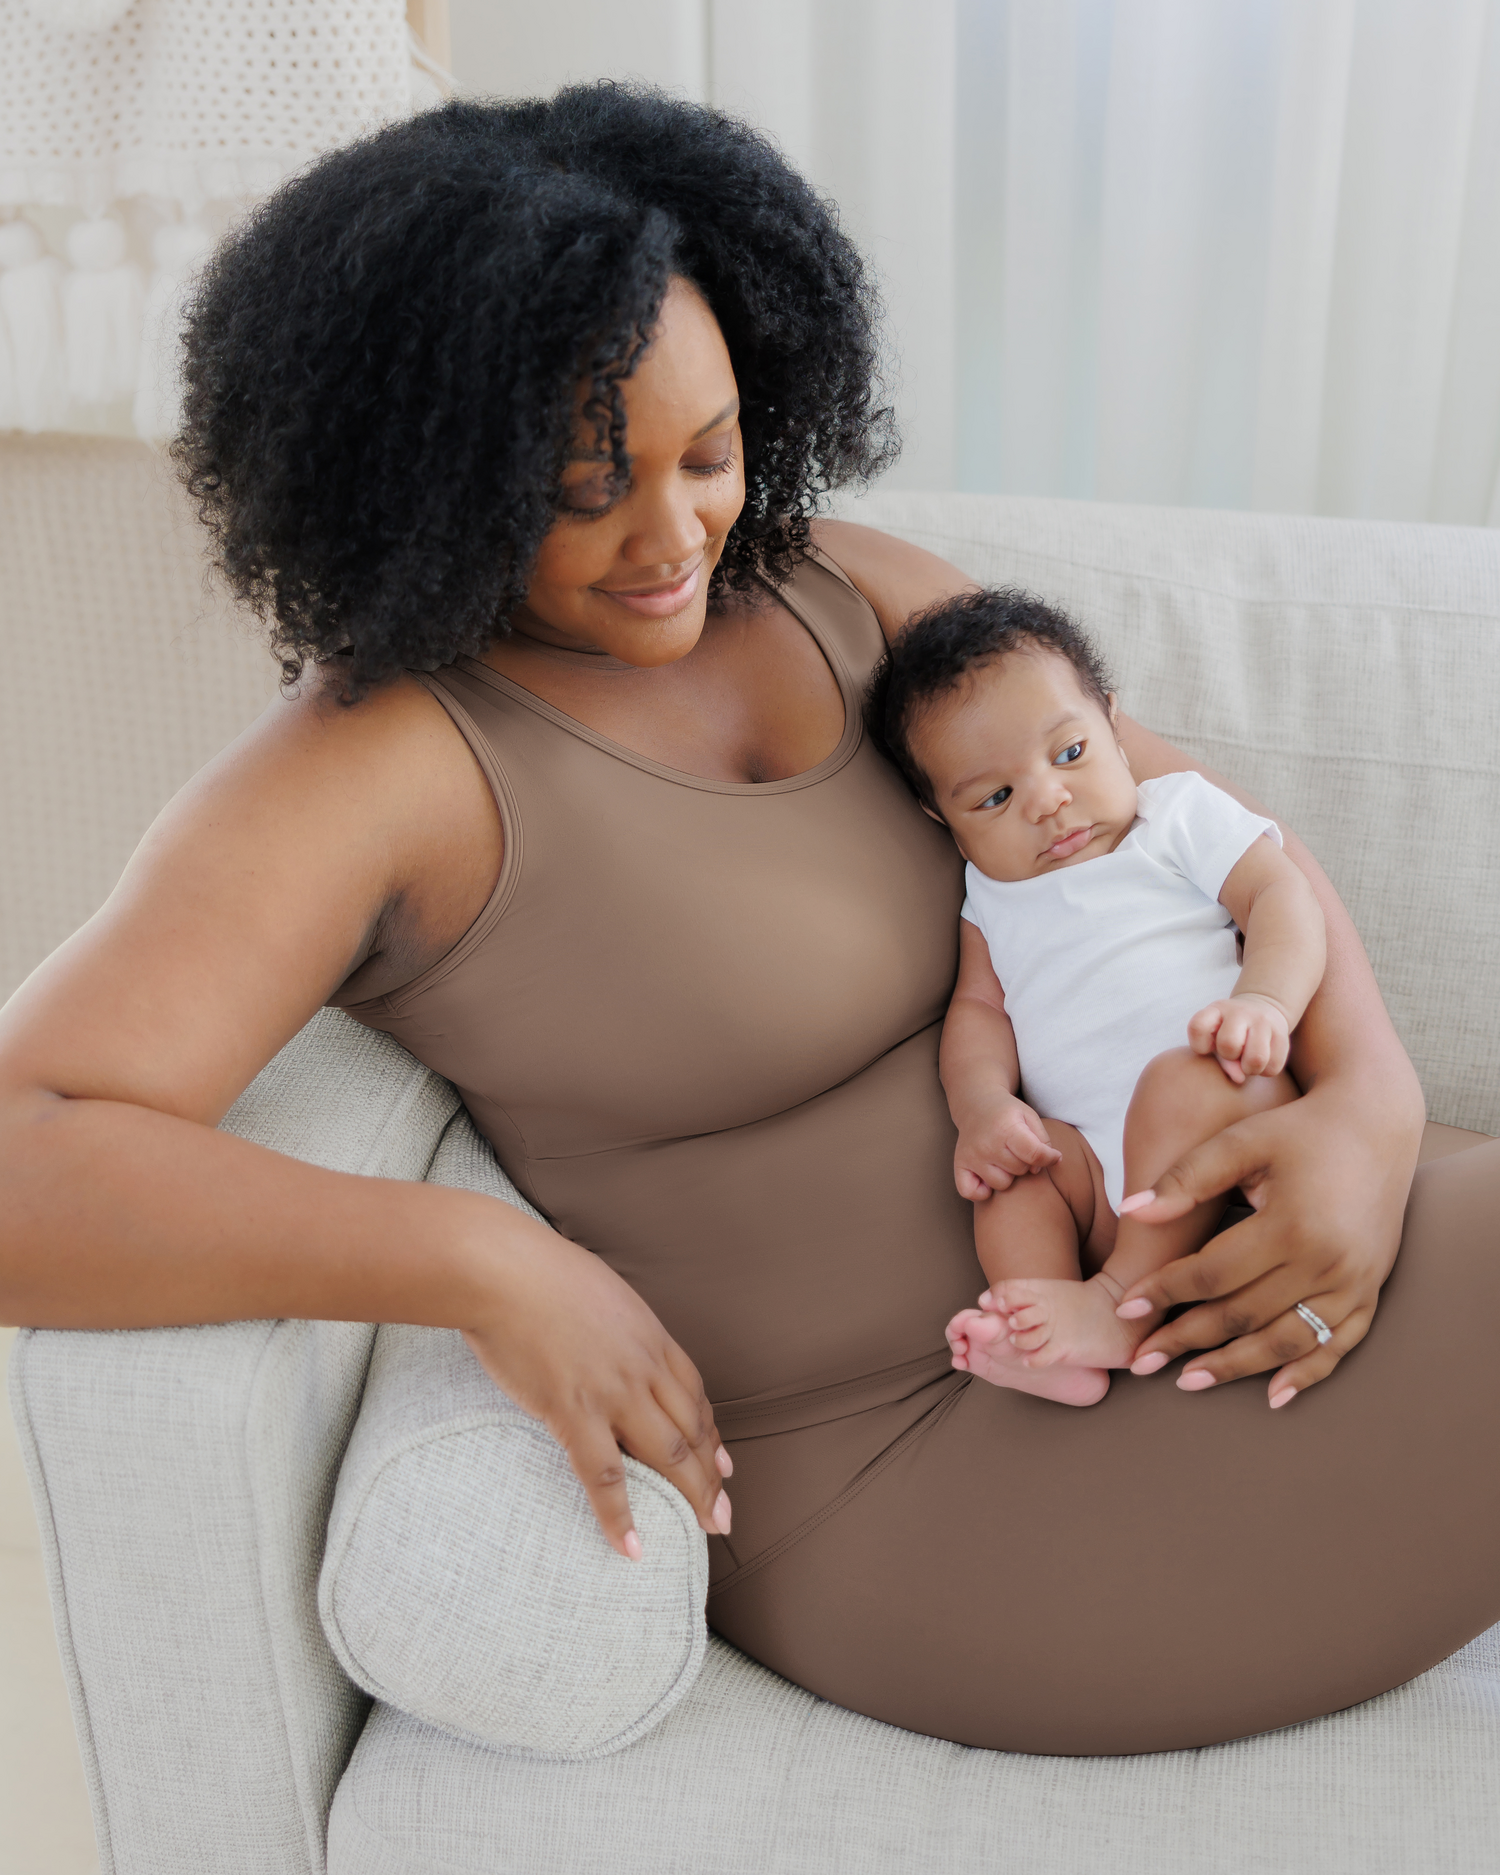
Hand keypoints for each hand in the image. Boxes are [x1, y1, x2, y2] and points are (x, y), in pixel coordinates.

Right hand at [461, 1211, 731, 1558]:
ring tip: (704, 1531)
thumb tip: (614, 1344)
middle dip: (712, 1477)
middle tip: (724, 1514)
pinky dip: (621, 1515)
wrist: (503, 1270)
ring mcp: (613, 1391)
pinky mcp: (573, 1412)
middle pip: (691, 1430)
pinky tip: (633, 1547)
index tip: (722, 1464)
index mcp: (650, 1336)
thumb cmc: (540, 1273)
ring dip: (690, 1498)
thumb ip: (618, 1327)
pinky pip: (604, 1476)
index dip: (711, 1435)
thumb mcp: (601, 1293)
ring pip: (666, 1455)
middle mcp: (643, 1366)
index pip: (695, 1394)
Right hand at [954, 1095, 1061, 1198]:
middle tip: (1018, 1151)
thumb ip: (1042, 1141)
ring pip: (1001, 1184)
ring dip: (1007, 1175)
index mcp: (1006, 1128)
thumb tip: (1038, 1170)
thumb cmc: (1008, 1113)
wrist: (977, 1104)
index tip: (1053, 1156)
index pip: (1033, 1154)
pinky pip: (971, 1192)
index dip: (1049, 1158)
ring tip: (1004, 1159)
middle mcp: (986, 1144)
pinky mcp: (959, 1165)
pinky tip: (987, 1176)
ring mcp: (971, 1157)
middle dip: (1025, 1163)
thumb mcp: (1031, 1117)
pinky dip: (981, 1191)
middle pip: (1019, 1170)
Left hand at [1111, 1083, 1417, 1405]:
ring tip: (1188, 1381)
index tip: (1126, 1309)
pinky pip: (1338, 1346)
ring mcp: (1354, 1282)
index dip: (1165, 1293)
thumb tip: (1131, 1211)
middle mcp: (1327, 1262)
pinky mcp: (1371, 1290)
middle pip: (1244, 1316)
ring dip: (1236, 1367)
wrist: (1375, 1125)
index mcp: (1291, 1225)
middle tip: (1142, 1361)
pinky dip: (1306, 1374)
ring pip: (1287, 1342)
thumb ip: (1186, 1177)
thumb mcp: (1242, 1142)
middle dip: (1187, 1340)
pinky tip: (1273, 1396)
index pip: (1213, 1274)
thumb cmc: (1298, 1130)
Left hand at [1189, 992, 1291, 1082]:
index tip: (1209, 1046)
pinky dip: (1265, 1071)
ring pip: (1256, 1059)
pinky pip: (1273, 1067)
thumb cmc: (1230, 1031)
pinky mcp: (1282, 1035)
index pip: (1198, 1027)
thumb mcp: (1216, 1038)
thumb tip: (1240, 1078)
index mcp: (1216, 1009)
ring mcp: (1263, 1021)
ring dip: (1249, 1068)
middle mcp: (1240, 1012)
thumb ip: (1219, 1059)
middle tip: (1233, 1053)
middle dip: (1229, 1056)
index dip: (1200, 1045)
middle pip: (1228, 1045)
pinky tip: (1262, 1060)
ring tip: (1247, 1061)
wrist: (1262, 1010)